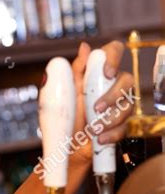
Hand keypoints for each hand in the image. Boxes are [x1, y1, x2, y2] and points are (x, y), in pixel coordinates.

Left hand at [70, 40, 134, 167]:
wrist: (67, 145)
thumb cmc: (67, 115)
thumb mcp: (67, 91)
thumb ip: (76, 70)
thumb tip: (84, 47)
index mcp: (98, 73)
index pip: (114, 51)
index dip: (114, 57)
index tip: (107, 72)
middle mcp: (112, 86)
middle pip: (127, 80)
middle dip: (112, 95)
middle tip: (96, 108)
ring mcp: (118, 105)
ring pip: (127, 105)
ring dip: (110, 118)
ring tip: (93, 128)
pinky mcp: (120, 125)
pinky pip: (124, 127)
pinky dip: (111, 134)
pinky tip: (100, 138)